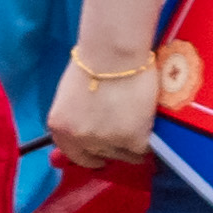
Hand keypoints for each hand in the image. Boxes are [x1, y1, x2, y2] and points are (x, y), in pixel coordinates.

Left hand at [49, 44, 164, 172]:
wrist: (114, 53)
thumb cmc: (93, 61)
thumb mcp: (71, 94)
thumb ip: (77, 114)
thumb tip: (90, 122)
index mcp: (60, 127)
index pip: (73, 153)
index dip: (88, 155)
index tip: (98, 158)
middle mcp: (79, 139)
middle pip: (100, 154)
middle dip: (112, 148)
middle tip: (125, 138)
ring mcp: (105, 142)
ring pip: (124, 154)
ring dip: (131, 145)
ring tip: (142, 130)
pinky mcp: (132, 139)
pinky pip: (142, 149)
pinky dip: (148, 140)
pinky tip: (152, 129)